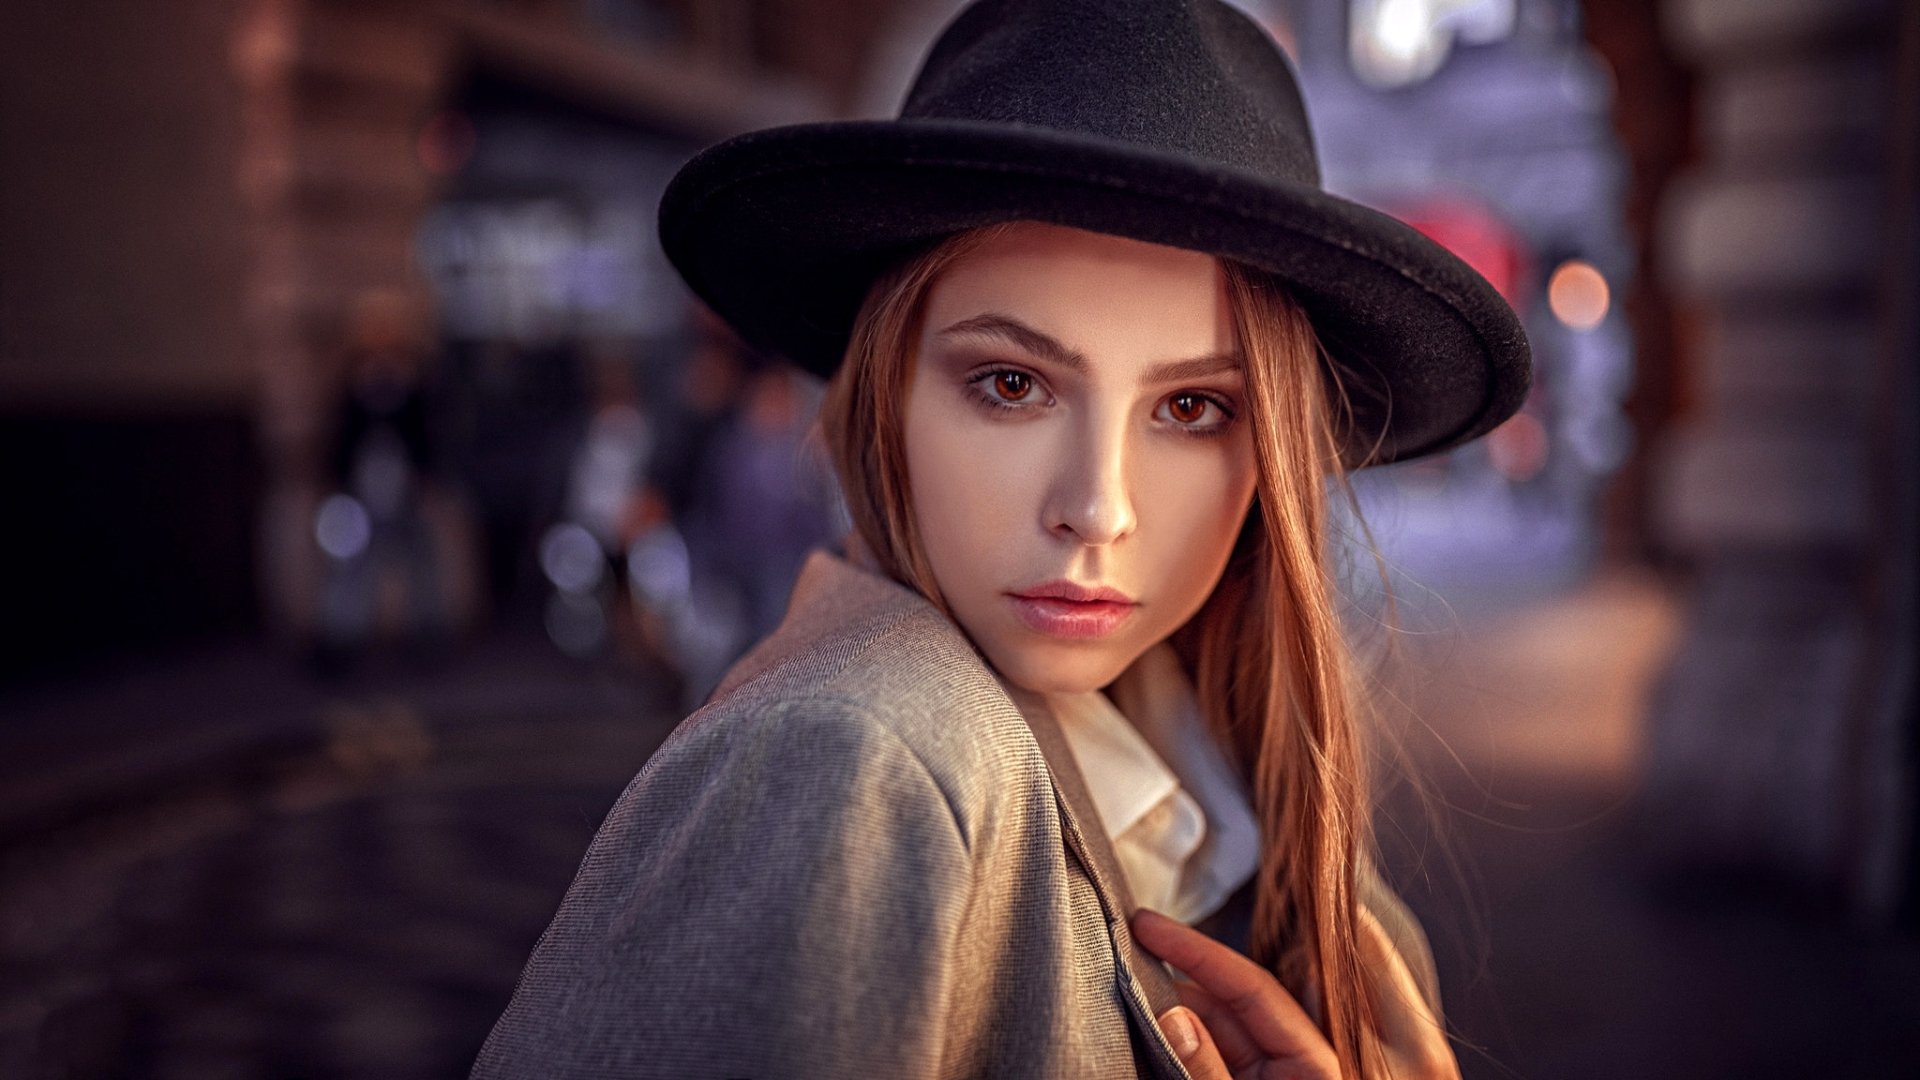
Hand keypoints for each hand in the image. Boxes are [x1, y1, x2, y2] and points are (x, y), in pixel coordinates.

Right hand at [1131, 907, 1338, 1079]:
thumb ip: (1208, 1071)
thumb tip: (1173, 1018)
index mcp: (1317, 1065)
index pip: (1255, 987)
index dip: (1198, 950)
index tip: (1149, 926)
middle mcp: (1296, 1066)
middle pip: (1231, 1006)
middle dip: (1178, 984)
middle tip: (1127, 965)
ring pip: (1215, 1033)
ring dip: (1172, 1019)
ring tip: (1128, 1002)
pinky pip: (1210, 1060)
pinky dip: (1177, 1048)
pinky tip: (1146, 1037)